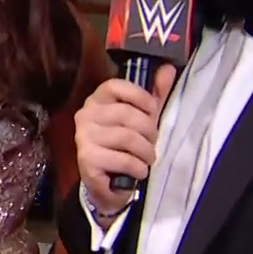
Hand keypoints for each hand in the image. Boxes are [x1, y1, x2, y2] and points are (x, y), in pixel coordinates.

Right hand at [75, 65, 177, 215]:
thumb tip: (168, 68)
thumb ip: (154, 94)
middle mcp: (85, 115)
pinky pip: (123, 159)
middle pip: (126, 114)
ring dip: (146, 152)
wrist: (106, 185)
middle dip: (148, 131)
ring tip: (147, 158)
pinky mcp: (87, 160)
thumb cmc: (124, 147)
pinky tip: (138, 171)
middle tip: (152, 143)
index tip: (152, 111)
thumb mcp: (142, 118)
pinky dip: (138, 167)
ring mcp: (84, 137)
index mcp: (96, 100)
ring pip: (127, 138)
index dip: (139, 96)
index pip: (114, 86)